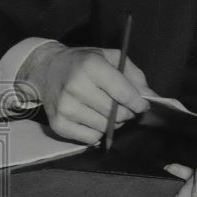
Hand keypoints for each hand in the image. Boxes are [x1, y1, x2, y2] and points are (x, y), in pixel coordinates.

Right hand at [16, 42, 152, 143]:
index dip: (138, 103)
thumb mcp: (109, 57)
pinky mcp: (57, 123)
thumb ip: (133, 75)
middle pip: (115, 113)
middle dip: (127, 113)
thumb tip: (150, 96)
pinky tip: (94, 119)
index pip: (123, 93)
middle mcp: (76, 87)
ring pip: (104, 127)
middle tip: (125, 108)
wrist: (46, 68)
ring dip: (113, 123)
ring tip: (108, 112)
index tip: (143, 105)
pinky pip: (90, 138)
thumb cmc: (83, 62)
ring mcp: (65, 107)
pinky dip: (97, 132)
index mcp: (91, 66)